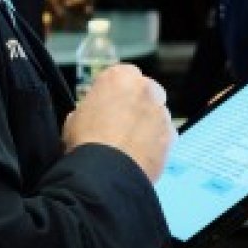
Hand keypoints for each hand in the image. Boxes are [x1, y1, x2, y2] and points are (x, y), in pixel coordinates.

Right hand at [62, 63, 176, 181]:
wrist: (106, 172)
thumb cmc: (87, 141)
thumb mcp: (75, 116)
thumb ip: (92, 108)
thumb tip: (94, 116)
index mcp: (120, 77)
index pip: (121, 75)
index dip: (113, 92)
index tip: (107, 103)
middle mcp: (146, 89)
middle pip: (144, 92)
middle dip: (135, 104)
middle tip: (119, 123)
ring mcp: (162, 113)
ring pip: (156, 114)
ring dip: (146, 124)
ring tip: (128, 144)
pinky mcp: (172, 136)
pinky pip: (164, 136)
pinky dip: (155, 143)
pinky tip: (138, 155)